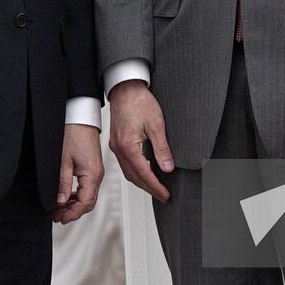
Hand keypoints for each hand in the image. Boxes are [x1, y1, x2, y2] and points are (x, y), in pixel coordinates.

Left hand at [54, 124, 103, 224]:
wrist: (81, 119)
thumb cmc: (74, 134)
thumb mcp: (63, 161)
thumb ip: (63, 183)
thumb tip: (61, 201)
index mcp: (92, 175)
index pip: (85, 203)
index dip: (72, 214)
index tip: (60, 218)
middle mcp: (97, 175)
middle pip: (88, 203)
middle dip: (73, 212)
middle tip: (57, 216)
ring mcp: (96, 172)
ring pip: (88, 196)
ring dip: (75, 204)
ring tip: (59, 208)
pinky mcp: (92, 169)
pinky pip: (87, 188)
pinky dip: (77, 196)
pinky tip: (66, 197)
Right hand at [109, 80, 173, 201]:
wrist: (125, 88)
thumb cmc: (139, 101)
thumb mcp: (156, 124)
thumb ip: (162, 148)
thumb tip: (168, 168)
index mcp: (128, 146)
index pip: (144, 174)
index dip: (156, 187)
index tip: (166, 195)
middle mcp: (119, 149)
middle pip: (134, 177)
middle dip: (149, 189)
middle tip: (163, 196)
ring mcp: (115, 146)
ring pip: (128, 172)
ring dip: (142, 182)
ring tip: (156, 187)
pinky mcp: (116, 142)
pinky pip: (125, 164)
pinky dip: (136, 172)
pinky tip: (145, 171)